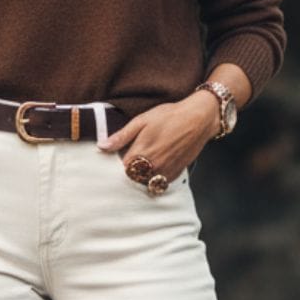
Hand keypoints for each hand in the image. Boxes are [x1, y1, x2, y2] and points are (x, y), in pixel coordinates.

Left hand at [96, 92, 219, 180]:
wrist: (198, 119)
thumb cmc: (169, 116)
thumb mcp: (141, 121)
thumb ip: (121, 137)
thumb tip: (101, 147)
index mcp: (140, 154)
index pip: (122, 168)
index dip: (123, 160)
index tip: (127, 151)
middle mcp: (152, 167)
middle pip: (133, 177)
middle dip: (133, 169)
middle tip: (140, 153)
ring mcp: (165, 173)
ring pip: (147, 182)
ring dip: (144, 175)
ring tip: (150, 158)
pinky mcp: (176, 174)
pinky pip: (160, 183)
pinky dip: (157, 176)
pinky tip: (161, 162)